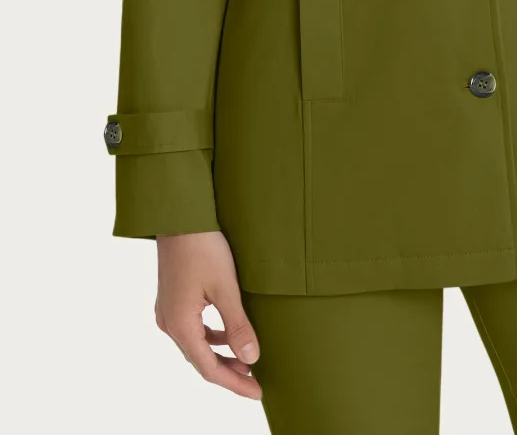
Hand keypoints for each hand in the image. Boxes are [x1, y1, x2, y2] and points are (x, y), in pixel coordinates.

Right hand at [154, 230, 262, 399]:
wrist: (180, 215)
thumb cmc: (202, 247)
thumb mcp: (226, 286)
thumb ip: (238, 325)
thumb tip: (251, 359)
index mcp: (180, 325)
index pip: (208, 368)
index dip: (234, 383)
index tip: (257, 392)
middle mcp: (169, 323)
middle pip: (201, 359)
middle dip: (229, 372)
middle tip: (256, 381)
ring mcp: (168, 311)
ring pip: (197, 344)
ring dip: (221, 354)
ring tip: (247, 358)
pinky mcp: (173, 298)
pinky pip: (193, 328)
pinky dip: (212, 336)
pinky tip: (228, 332)